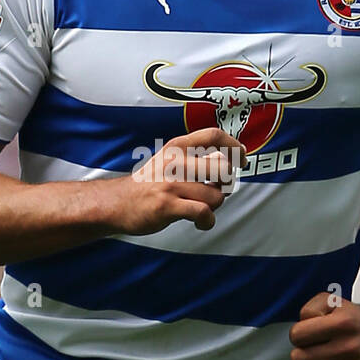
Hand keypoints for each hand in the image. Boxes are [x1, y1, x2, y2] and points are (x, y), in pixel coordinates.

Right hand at [105, 127, 245, 234]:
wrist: (117, 203)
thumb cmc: (148, 185)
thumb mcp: (168, 160)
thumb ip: (194, 159)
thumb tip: (227, 163)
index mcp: (177, 147)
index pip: (214, 135)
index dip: (234, 146)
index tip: (241, 159)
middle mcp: (176, 161)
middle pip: (222, 168)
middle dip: (226, 184)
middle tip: (216, 191)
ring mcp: (171, 184)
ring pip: (216, 195)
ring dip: (214, 207)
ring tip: (202, 210)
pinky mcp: (168, 206)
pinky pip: (203, 212)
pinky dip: (207, 221)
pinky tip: (200, 223)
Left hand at [289, 292, 359, 359]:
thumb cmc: (355, 320)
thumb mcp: (332, 301)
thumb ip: (309, 308)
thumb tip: (300, 332)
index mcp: (343, 323)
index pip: (297, 335)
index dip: (298, 334)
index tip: (307, 335)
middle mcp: (349, 347)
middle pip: (299, 358)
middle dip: (301, 353)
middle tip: (313, 350)